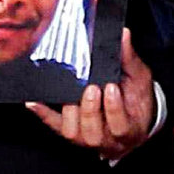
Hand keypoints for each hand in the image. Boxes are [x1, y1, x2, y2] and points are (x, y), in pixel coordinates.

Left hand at [31, 31, 158, 157]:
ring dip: (70, 111)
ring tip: (70, 92)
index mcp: (128, 129)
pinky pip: (54, 125)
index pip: (120, 126)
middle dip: (90, 109)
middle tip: (91, 88)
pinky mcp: (69, 131)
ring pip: (73, 131)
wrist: (132, 116)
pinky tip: (34, 102)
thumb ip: (130, 60)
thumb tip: (123, 35)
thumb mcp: (139, 79)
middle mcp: (106, 139)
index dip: (113, 108)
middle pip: (94, 132)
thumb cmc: (136, 100)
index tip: (110, 87)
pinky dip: (43, 113)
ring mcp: (85, 137)